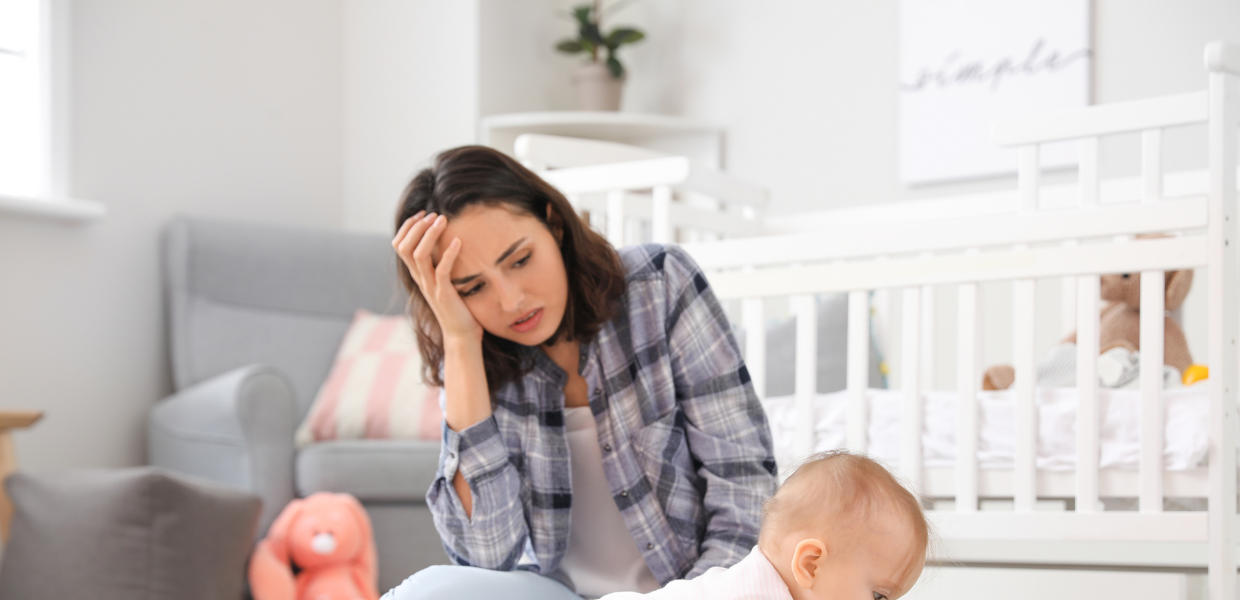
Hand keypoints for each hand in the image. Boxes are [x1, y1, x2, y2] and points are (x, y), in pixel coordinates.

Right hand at [393, 212, 482, 343]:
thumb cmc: (456, 305)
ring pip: (419, 256)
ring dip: (430, 234)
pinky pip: (442, 271)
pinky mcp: (444, 294)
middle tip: (433, 214)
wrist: (461, 334)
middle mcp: (420, 279)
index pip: (399, 245)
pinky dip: (448, 254)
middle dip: (417, 227)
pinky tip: (458, 241)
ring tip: (442, 220)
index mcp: (417, 274)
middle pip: (405, 247)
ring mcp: (430, 287)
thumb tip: (445, 240)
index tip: (423, 214)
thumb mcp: (442, 281)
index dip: (407, 227)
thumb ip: (438, 263)